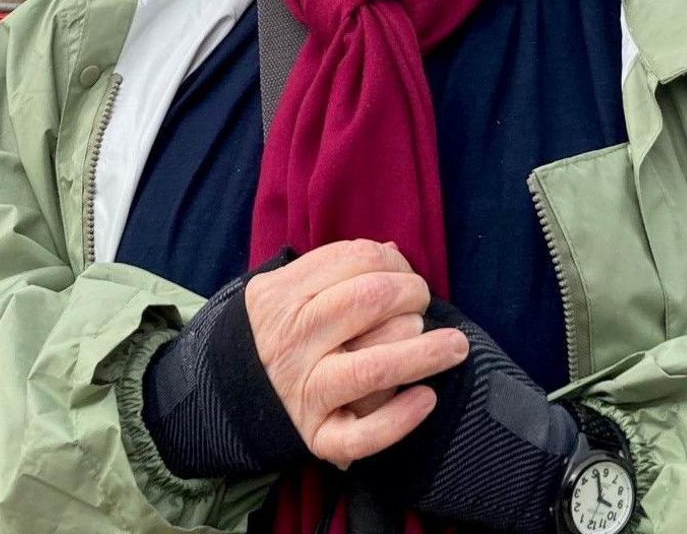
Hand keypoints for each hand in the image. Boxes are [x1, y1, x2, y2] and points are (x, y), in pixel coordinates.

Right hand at [246, 240, 468, 467]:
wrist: (234, 395)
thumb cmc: (284, 333)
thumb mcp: (290, 291)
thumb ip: (336, 269)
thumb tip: (393, 251)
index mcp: (281, 296)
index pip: (355, 260)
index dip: (395, 262)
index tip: (405, 272)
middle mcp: (291, 341)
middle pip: (370, 301)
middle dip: (412, 294)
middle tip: (421, 302)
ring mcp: (304, 391)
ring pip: (375, 366)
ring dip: (426, 352)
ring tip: (452, 347)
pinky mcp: (318, 436)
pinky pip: (365, 433)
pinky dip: (401, 418)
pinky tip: (426, 398)